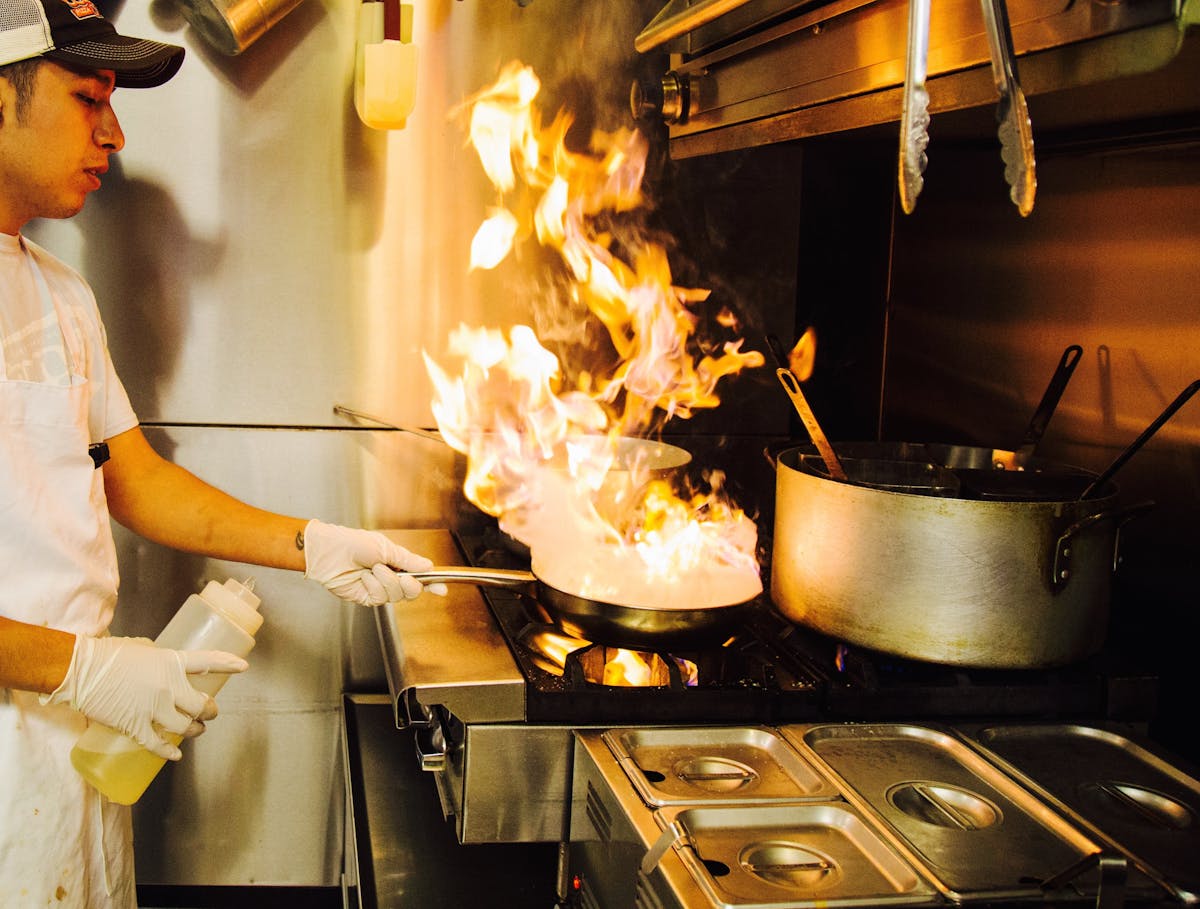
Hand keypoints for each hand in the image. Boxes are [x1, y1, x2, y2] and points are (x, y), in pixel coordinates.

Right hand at [43, 635, 247, 760]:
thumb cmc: (108, 654)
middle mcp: (168, 687)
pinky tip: (175, 755)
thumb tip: (165, 666)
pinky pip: (157, 744)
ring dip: (195, 731)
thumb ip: (160, 658)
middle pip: (202, 705)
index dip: (228, 665)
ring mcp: (153, 708)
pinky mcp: (136, 726)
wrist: (80, 670)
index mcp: (171, 662)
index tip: (243, 668)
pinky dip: (168, 752)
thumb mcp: (143, 648)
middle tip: (210, 712)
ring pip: (186, 727)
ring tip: (196, 730)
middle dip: (210, 711)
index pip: (207, 663)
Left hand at [302, 519, 447, 604]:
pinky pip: (380, 598)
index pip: (420, 576)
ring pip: (397, 595)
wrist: (329, 551)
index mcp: (398, 563)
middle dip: (410, 584)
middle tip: (403, 576)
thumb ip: (409, 560)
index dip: (432, 583)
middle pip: (412, 591)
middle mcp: (391, 578)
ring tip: (374, 568)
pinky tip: (365, 577)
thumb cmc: (353, 543)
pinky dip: (374, 586)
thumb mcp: (386, 548)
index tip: (443, 589)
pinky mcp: (367, 598)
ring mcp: (379, 589)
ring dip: (387, 581)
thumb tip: (429, 567)